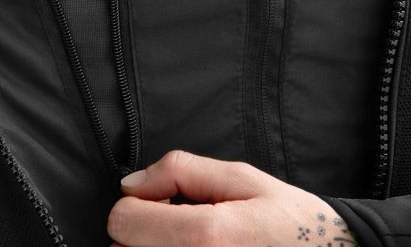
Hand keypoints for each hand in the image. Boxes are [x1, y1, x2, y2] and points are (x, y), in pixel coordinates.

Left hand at [107, 149, 359, 246]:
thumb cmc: (288, 221)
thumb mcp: (242, 179)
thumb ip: (181, 171)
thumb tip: (132, 184)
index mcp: (206, 236)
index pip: (122, 220)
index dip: (138, 202)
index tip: (163, 200)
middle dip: (143, 231)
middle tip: (180, 223)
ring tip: (191, 243)